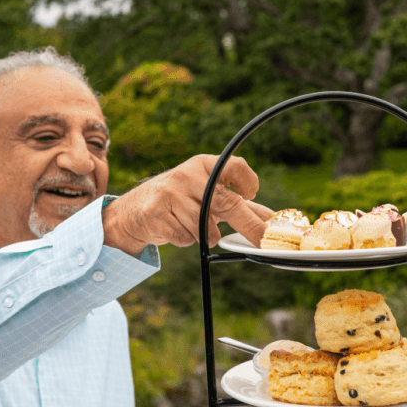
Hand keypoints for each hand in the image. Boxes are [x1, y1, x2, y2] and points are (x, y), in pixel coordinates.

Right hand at [103, 154, 272, 253]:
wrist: (133, 211)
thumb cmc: (181, 203)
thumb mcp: (208, 195)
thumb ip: (240, 205)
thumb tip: (273, 220)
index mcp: (203, 165)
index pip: (235, 166)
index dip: (248, 181)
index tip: (251, 194)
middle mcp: (187, 175)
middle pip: (227, 203)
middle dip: (250, 226)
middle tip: (264, 241)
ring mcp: (170, 193)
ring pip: (205, 228)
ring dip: (205, 236)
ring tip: (191, 226)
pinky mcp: (156, 213)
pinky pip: (185, 238)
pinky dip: (186, 240)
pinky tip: (175, 229)